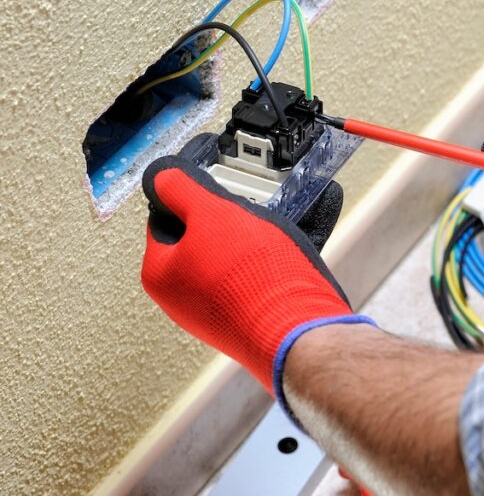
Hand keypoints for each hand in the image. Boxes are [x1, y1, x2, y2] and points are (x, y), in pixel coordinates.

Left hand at [140, 154, 372, 397]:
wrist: (300, 331)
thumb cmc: (254, 280)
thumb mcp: (212, 213)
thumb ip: (181, 188)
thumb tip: (162, 175)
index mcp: (161, 273)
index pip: (164, 216)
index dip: (191, 194)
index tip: (215, 181)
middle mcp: (183, 298)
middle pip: (200, 237)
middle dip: (228, 217)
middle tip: (251, 204)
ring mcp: (217, 310)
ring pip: (232, 256)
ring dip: (254, 236)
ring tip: (277, 227)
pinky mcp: (249, 317)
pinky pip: (255, 276)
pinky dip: (270, 260)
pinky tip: (289, 253)